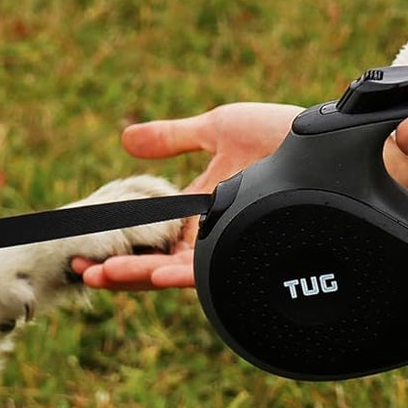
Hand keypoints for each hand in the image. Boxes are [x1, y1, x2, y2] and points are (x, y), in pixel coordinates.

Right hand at [74, 101, 407, 289]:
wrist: (330, 145)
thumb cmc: (281, 135)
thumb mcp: (216, 129)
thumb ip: (172, 137)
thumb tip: (126, 138)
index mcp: (198, 210)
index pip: (145, 233)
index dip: (113, 240)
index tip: (82, 244)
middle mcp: (210, 235)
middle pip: (152, 260)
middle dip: (114, 267)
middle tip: (78, 270)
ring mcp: (228, 244)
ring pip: (173, 270)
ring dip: (135, 275)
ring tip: (100, 277)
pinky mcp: (247, 249)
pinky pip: (209, 269)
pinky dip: (178, 273)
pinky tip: (154, 274)